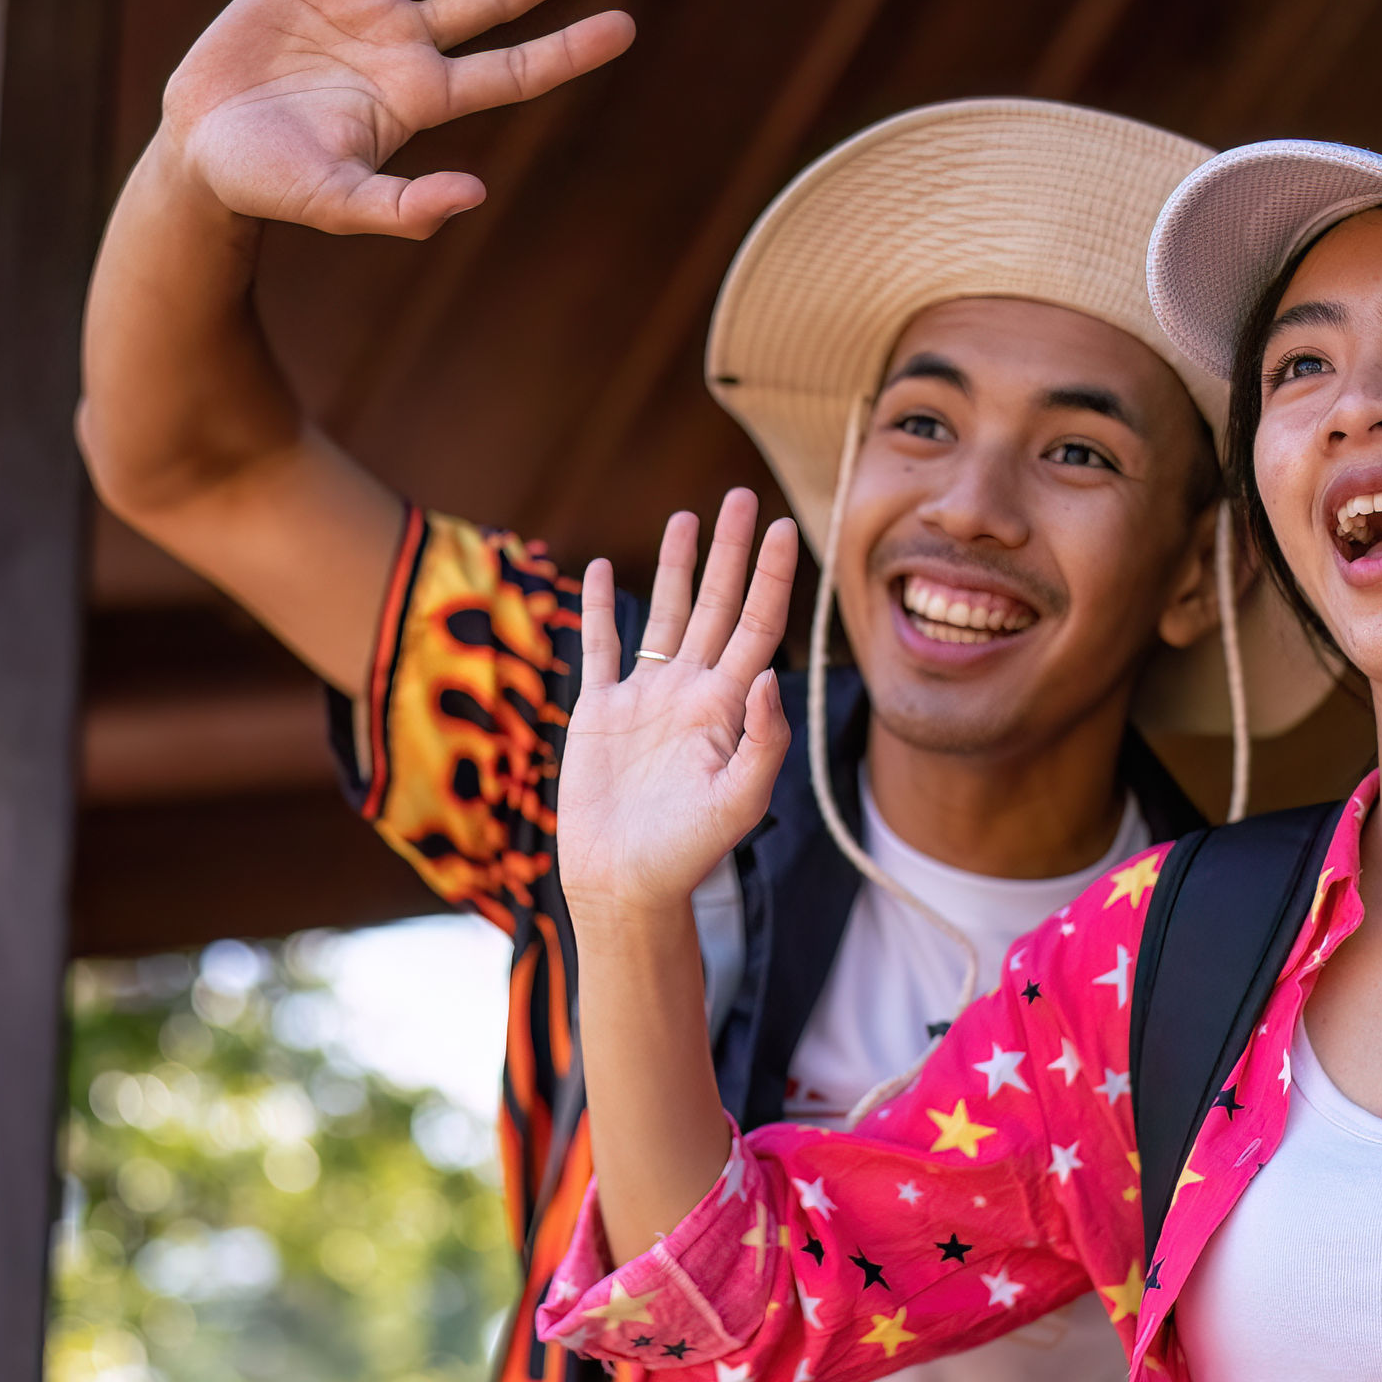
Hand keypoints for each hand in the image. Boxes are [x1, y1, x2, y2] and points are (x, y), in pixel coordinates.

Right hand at [162, 0, 635, 238]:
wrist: (199, 150)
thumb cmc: (270, 184)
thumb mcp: (335, 203)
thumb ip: (401, 207)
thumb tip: (474, 197)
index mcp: (419, 96)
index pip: (512, 70)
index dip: (568, 49)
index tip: (625, 26)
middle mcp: (403, 42)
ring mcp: (361, 1)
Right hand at [561, 491, 800, 919]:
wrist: (625, 885)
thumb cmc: (687, 854)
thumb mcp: (739, 804)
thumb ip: (761, 742)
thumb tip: (770, 678)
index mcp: (727, 709)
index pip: (756, 626)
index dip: (769, 577)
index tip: (783, 529)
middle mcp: (690, 693)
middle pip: (715, 605)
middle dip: (729, 552)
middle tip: (742, 497)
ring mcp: (645, 699)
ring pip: (664, 615)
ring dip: (676, 567)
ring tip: (686, 517)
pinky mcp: (599, 712)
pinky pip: (600, 647)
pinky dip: (599, 608)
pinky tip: (597, 569)